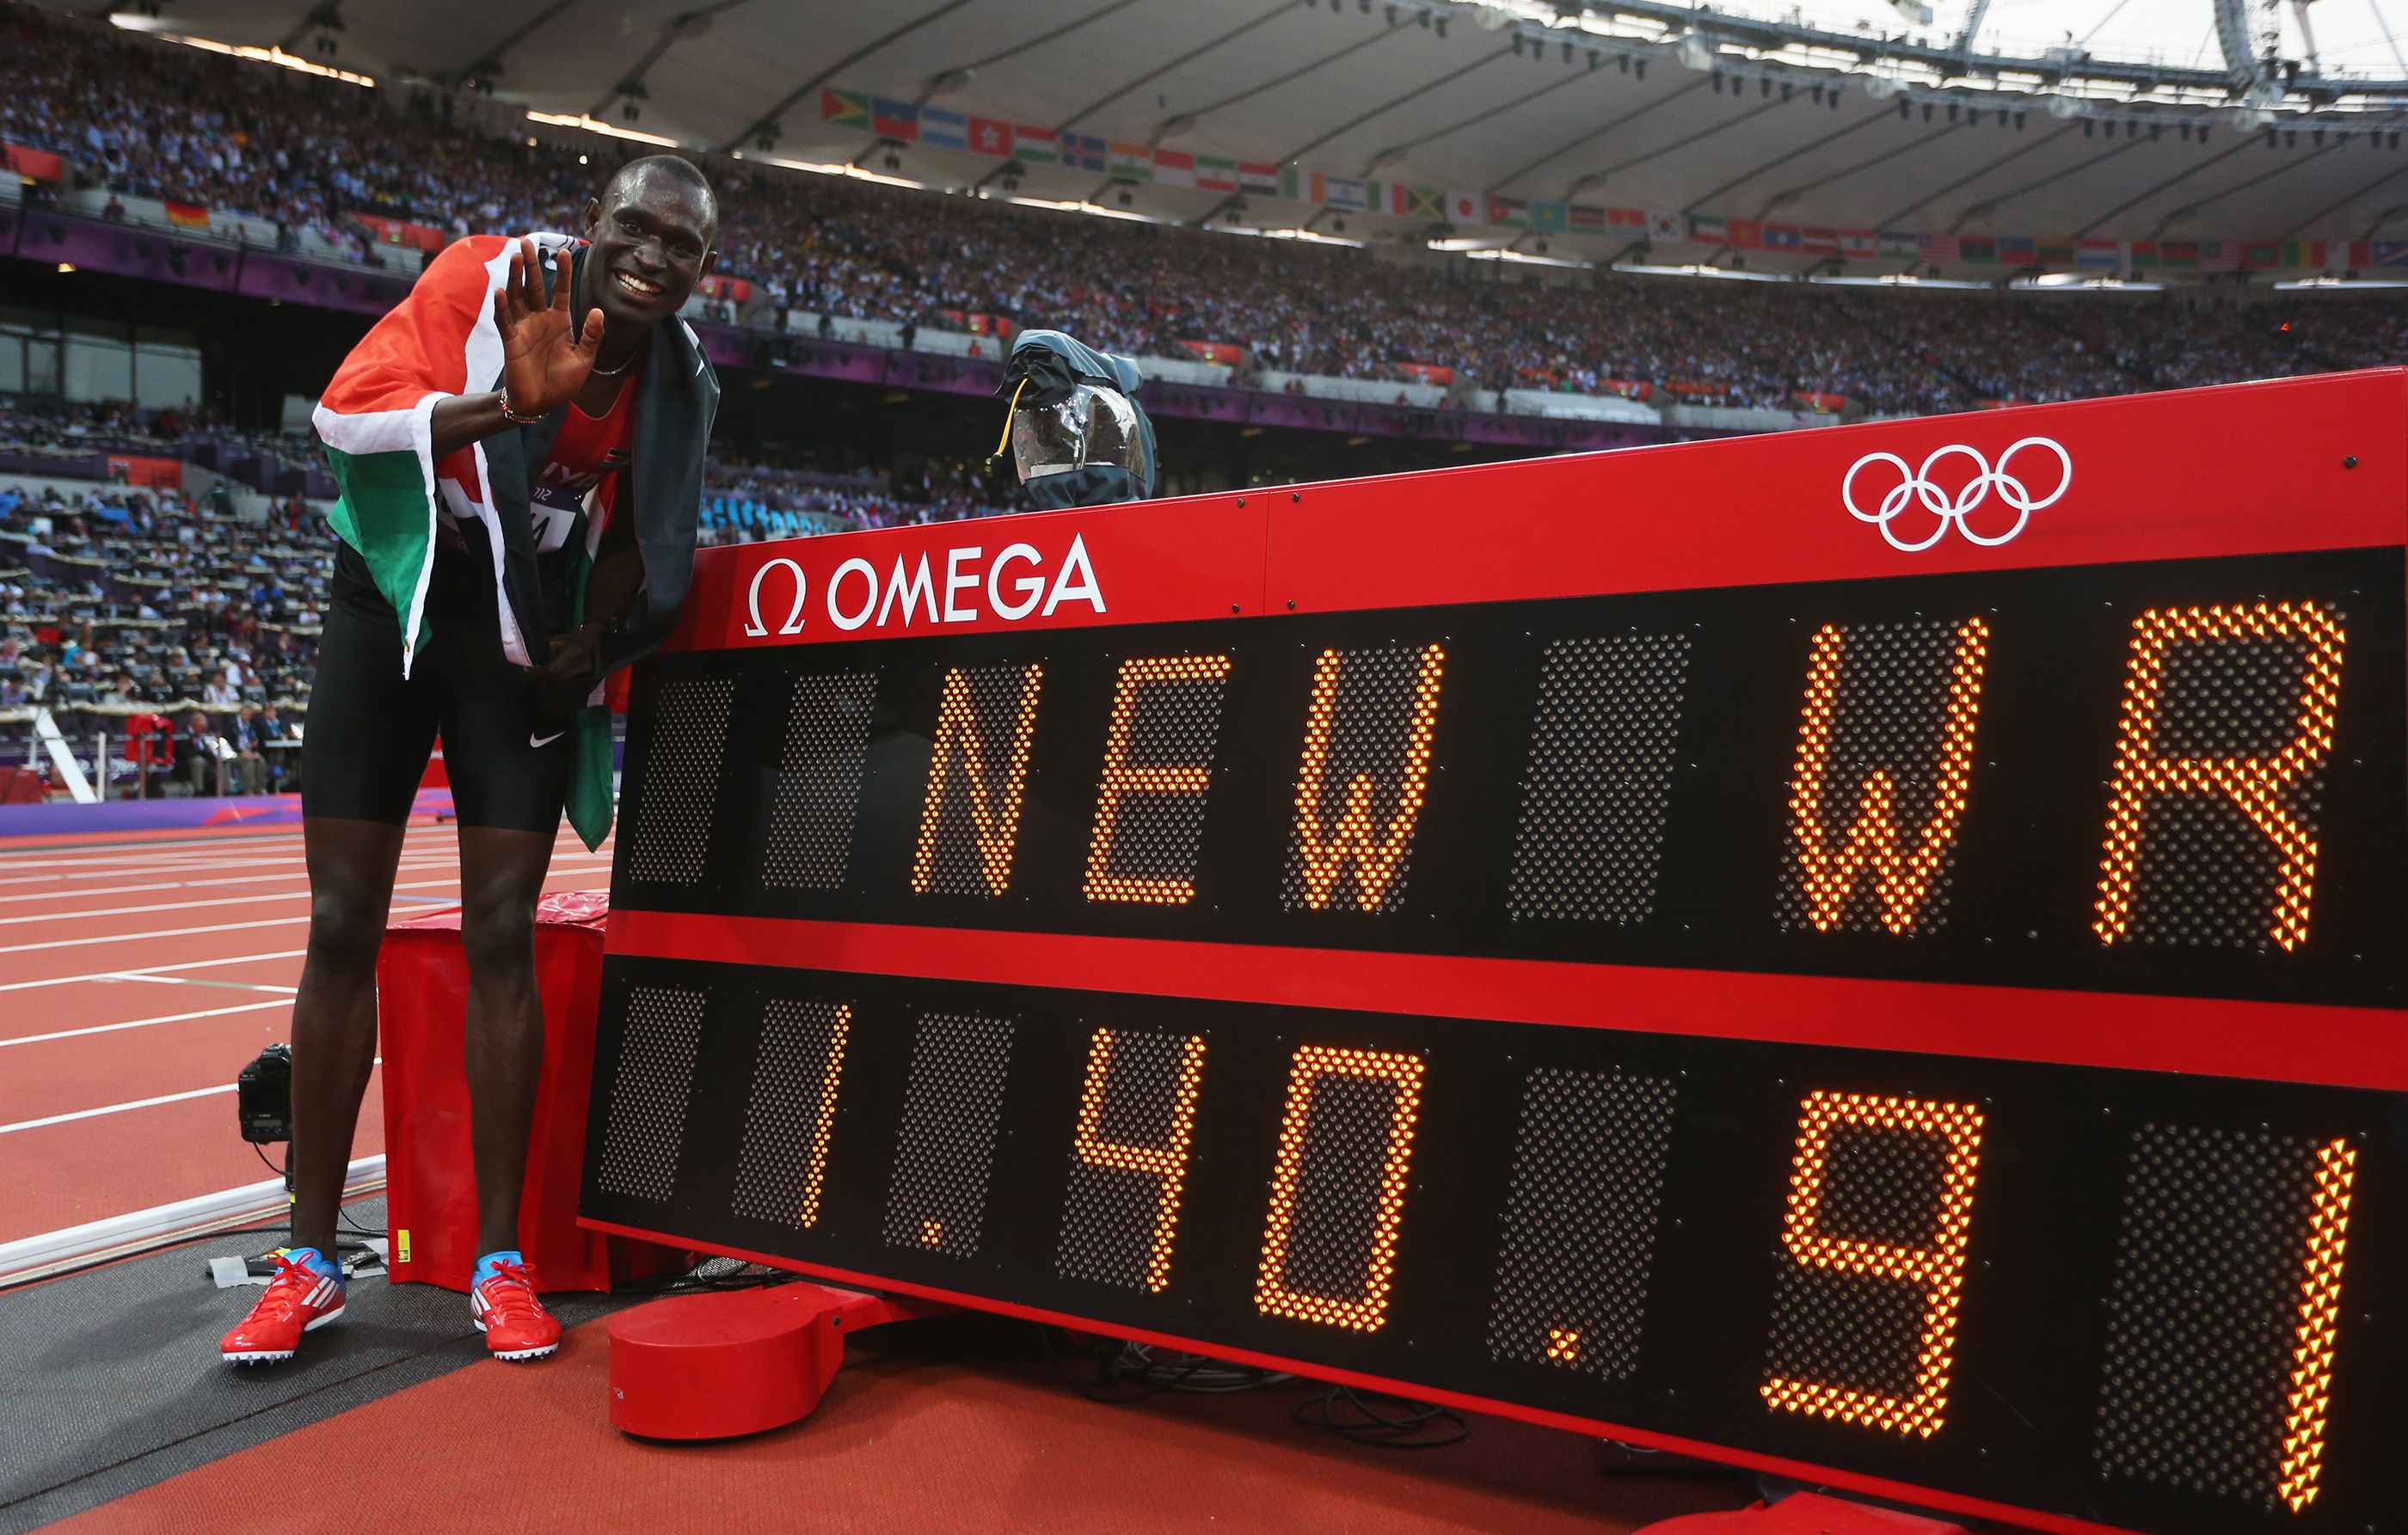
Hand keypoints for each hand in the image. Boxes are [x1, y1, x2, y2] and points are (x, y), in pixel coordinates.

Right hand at [492, 240, 602, 419]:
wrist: (543, 404)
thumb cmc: (563, 383)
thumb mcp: (584, 359)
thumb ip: (591, 336)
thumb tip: (597, 311)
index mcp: (559, 321)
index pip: (560, 290)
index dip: (562, 272)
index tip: (564, 251)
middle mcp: (540, 319)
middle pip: (534, 286)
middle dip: (532, 265)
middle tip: (527, 242)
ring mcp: (524, 328)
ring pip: (518, 296)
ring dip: (516, 277)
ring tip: (515, 256)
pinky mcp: (511, 340)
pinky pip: (505, 320)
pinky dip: (503, 306)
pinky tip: (501, 290)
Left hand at [527, 623, 604, 716]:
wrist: (601, 643)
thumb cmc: (579, 639)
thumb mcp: (562, 639)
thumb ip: (547, 648)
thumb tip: (530, 658)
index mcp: (574, 653)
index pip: (550, 670)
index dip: (537, 671)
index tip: (527, 669)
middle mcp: (581, 667)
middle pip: (554, 679)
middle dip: (543, 675)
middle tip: (537, 669)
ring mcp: (586, 676)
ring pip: (561, 684)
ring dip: (552, 679)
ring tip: (550, 669)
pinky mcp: (588, 681)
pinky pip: (569, 685)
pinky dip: (562, 680)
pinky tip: (562, 672)